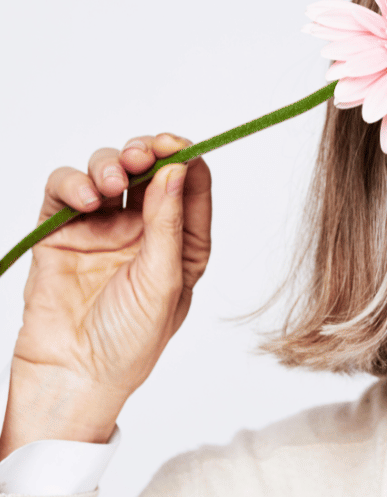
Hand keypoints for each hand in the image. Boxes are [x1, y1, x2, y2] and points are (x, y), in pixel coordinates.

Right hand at [0, 134, 211, 457]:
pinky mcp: (61, 232)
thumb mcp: (164, 282)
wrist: (74, 375)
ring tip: (111, 185)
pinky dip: (72, 183)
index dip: (184, 157)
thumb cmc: (130, 341)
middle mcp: (144, 230)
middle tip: (141, 155)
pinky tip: (85, 200)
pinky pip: (64, 191)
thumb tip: (177, 170)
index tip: (176, 145)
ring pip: (106, 171)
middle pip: (147, 169)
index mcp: (182, 242)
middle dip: (146, 153)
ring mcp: (101, 229)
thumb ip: (168, 224)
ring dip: (109, 165)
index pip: (190, 185)